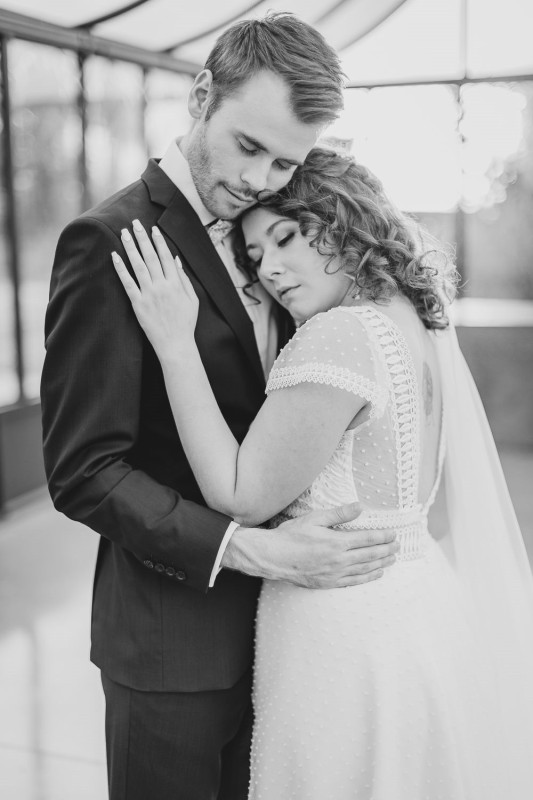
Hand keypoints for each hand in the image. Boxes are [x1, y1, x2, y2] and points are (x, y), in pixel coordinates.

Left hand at [112, 219, 198, 361]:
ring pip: (138, 266)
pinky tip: (114, 256)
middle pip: (151, 257)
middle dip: (142, 238)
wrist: (176, 345)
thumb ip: (184, 279)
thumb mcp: (192, 300)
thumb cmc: (186, 323)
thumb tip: (177, 260)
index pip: (166, 257)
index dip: (159, 241)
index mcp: (176, 284)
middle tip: (135, 223)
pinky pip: (127, 283)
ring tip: (124, 233)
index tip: (153, 229)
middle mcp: (162, 286)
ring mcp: (149, 295)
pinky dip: (120, 269)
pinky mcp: (138, 304)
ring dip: (130, 247)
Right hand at [223, 503, 399, 588]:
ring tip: (393, 558)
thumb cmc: (291, 536)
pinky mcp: (329, 583)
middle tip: (398, 545)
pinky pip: (354, 581)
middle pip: (370, 555)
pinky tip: (377, 573)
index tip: (393, 533)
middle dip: (387, 549)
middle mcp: (339, 560)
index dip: (383, 536)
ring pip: (365, 569)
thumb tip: (359, 507)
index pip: (367, 539)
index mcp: (336, 542)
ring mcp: (335, 574)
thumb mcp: (314, 519)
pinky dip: (368, 577)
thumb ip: (339, 514)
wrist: (273, 558)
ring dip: (382, 563)